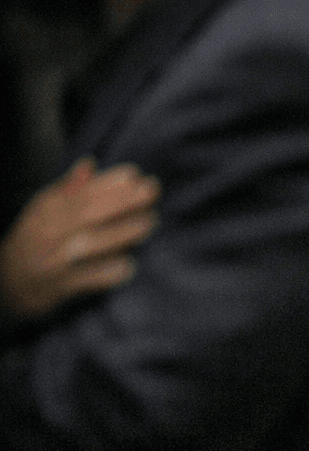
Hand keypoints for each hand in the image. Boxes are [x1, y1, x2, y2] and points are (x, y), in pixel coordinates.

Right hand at [0, 157, 159, 318]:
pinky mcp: (60, 287)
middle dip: (122, 201)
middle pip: (89, 214)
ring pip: (90, 244)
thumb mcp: (42, 212)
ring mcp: (55, 260)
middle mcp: (49, 232)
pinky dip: (107, 272)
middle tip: (152, 191)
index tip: (135, 173)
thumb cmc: (33, 242)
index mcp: (46, 211)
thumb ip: (67, 189)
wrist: (7, 284)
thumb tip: (89, 163)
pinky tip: (128, 265)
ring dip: (121, 233)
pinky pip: (87, 280)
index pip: (80, 193)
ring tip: (149, 222)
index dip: (108, 182)